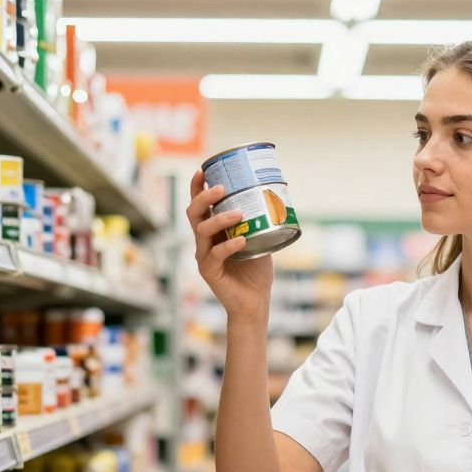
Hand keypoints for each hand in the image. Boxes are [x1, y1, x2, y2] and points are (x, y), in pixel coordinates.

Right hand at [186, 169, 273, 319]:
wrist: (255, 302)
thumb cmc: (256, 271)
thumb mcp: (260, 240)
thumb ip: (261, 222)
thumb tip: (278, 196)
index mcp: (213, 231)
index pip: (200, 205)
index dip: (197, 187)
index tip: (203, 169)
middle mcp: (204, 242)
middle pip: (193, 213)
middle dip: (203, 197)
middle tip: (220, 188)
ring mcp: (204, 257)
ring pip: (202, 231)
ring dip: (219, 219)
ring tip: (238, 213)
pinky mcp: (209, 272)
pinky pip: (215, 255)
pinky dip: (228, 245)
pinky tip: (242, 240)